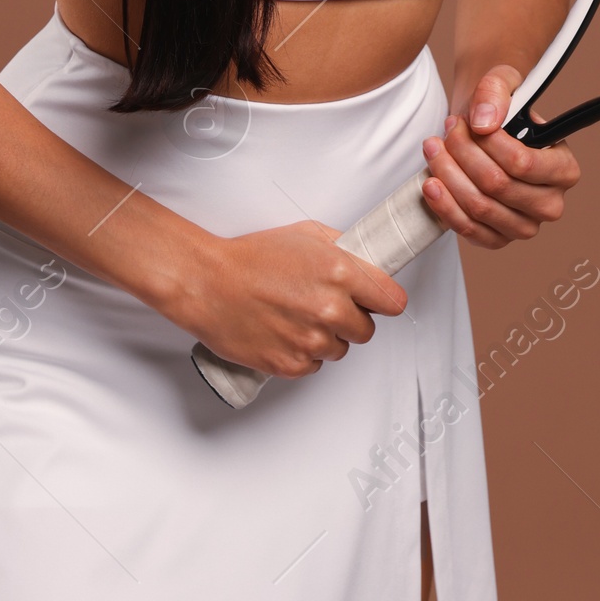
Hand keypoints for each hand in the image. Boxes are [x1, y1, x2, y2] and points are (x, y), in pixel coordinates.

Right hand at [163, 217, 408, 379]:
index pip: (393, 302)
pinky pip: (314, 366)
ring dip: (325, 338)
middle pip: (367, 331)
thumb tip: (368, 263)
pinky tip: (283, 333)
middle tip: (324, 307)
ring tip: (296, 317)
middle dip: (350, 320)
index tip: (376, 303)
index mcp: (341, 273)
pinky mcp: (291, 364)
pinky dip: (302, 355)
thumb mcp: (305, 234)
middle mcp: (331, 309)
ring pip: (340, 350)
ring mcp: (311, 340)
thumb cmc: (250, 257)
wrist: (207, 283)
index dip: (383, 302)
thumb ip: (343, 249)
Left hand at [419, 64, 581, 250]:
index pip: (522, 164)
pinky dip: (445, 206)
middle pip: (497, 186)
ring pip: (479, 207)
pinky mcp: (498, 239)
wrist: (483, 129)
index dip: (487, 144)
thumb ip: (495, 92)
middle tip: (447, 130)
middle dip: (463, 154)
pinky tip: (431, 183)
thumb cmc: (500, 110)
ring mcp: (525, 226)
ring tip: (433, 149)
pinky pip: (469, 230)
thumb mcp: (502, 83)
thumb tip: (484, 122)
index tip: (466, 122)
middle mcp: (550, 203)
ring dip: (448, 176)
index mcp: (564, 169)